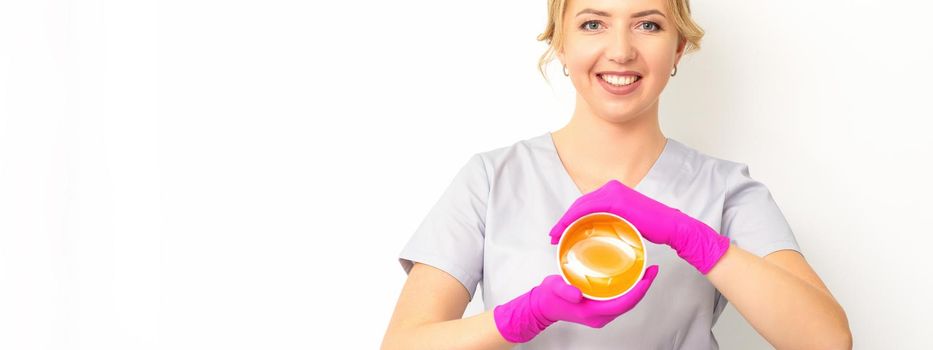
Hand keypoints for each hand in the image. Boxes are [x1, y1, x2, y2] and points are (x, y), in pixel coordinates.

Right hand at [493, 266, 659, 342]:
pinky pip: (619, 300)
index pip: (623, 303)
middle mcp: (600, 316)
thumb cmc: (549, 297)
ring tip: (646, 271)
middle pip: (629, 303)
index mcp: (592, 312)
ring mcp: (601, 313)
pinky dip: (628, 289)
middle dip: (643, 287)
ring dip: (638, 288)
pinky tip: (631, 277)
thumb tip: (577, 293)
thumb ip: (564, 291)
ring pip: (626, 302)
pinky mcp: (600, 308)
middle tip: (652, 270)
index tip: (647, 277)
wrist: (542, 306)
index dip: (638, 291)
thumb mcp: (554, 289)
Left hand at [548, 179, 729, 273]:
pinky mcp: (617, 201)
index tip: (560, 231)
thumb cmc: (654, 227)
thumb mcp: (628, 221)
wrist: (673, 227)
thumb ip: (614, 220)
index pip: (586, 203)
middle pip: (580, 204)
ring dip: (565, 221)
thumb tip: (602, 230)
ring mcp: (614, 193)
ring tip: (556, 236)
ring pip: (581, 207)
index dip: (569, 217)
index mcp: (615, 191)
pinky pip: (588, 210)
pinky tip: (567, 230)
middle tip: (554, 235)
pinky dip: (575, 219)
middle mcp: (612, 188)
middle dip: (564, 220)